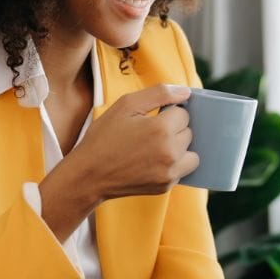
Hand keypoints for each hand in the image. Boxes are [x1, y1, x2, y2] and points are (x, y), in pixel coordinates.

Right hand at [37, 85, 197, 239]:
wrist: (89, 175)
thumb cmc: (104, 137)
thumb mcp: (126, 105)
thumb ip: (159, 93)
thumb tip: (186, 92)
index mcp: (161, 129)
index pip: (183, 113)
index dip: (167, 113)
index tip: (151, 119)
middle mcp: (170, 152)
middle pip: (188, 132)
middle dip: (173, 130)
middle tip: (148, 134)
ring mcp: (169, 172)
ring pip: (191, 152)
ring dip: (179, 148)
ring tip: (155, 148)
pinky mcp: (166, 186)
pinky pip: (182, 170)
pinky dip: (173, 165)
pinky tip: (153, 162)